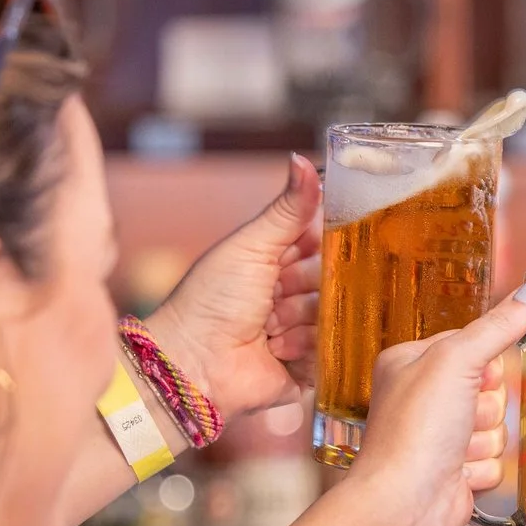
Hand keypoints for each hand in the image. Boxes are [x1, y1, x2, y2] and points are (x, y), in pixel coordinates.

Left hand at [140, 154, 322, 422]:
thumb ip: (287, 209)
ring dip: (301, 318)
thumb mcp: (251, 246)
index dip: (326, 242)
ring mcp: (299, 330)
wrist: (193, 363)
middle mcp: (289, 293)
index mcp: (274, 259)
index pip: (320, 240)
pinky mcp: (306, 366)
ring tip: (269, 326)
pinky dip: (305, 347)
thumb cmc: (210, 300)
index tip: (324, 242)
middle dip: (310, 284)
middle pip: (331, 278)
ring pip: (332, 313)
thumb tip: (302, 160)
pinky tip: (277, 348)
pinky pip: (331, 350)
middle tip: (280, 291)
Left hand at [345, 285, 525, 525]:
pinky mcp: (457, 471)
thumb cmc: (415, 429)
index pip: (472, 345)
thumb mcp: (456, 361)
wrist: (404, 504)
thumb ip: (497, 326)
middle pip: (491, 387)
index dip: (483, 362)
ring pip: (497, 426)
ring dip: (484, 439)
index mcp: (411, 363)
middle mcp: (423, 398)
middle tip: (462, 416)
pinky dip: (482, 467)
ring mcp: (440, 437)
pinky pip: (495, 460)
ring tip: (456, 449)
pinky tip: (459, 473)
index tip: (478, 375)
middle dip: (486, 406)